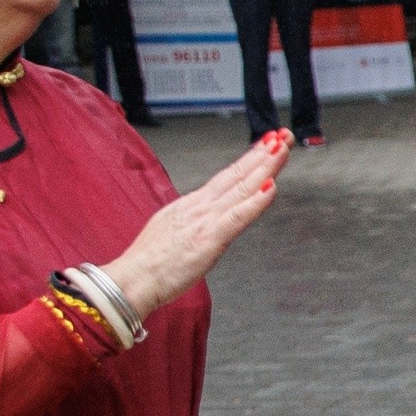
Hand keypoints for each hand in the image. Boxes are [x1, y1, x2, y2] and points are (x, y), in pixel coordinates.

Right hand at [103, 134, 289, 319]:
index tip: (267, 144)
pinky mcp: (209, 239)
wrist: (132, 280)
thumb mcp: (172, 231)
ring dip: (265, 166)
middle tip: (284, 134)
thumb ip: (193, 222)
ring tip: (282, 147)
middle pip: (238, 175)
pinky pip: (238, 217)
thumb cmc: (150, 263)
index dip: (249, 160)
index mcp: (192, 205)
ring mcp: (205, 220)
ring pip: (242, 188)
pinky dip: (256, 201)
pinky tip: (271, 186)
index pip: (227, 177)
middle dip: (263, 154)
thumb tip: (205, 220)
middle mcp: (200, 207)